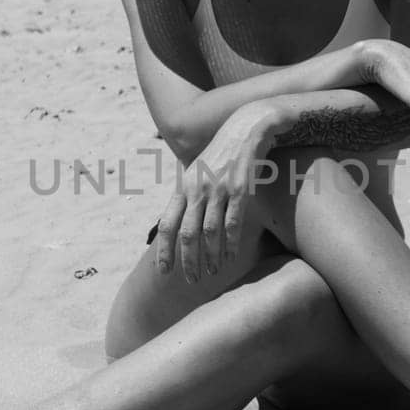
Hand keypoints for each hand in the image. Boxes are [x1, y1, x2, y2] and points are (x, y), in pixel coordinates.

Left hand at [155, 105, 272, 282]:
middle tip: (191, 281)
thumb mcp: (197, 172)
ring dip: (210, 256)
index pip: (167, 224)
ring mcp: (219, 189)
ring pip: (210, 232)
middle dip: (187, 261)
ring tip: (211, 273)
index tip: (163, 272)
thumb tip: (176, 223)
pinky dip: (230, 244)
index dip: (164, 251)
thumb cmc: (221, 154)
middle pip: (187, 233)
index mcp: (184, 187)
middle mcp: (198, 189)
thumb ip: (187, 196)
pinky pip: (233, 223)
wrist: (245, 128)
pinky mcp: (240, 189)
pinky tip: (229, 258)